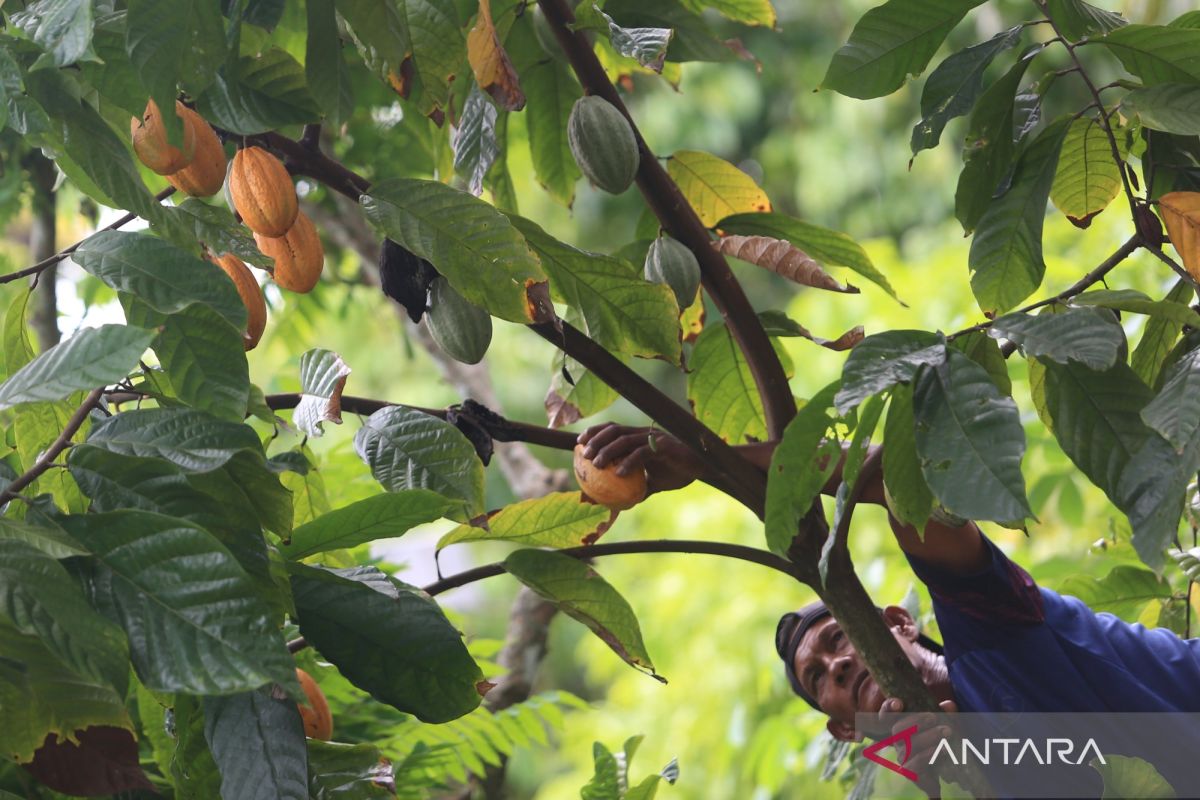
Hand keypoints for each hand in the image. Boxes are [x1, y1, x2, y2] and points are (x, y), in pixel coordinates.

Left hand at [576, 423, 703, 494]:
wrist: (703, 467)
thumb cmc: (678, 471)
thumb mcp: (654, 482)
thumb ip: (638, 489)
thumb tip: (622, 505)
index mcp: (639, 437)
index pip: (612, 428)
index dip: (594, 432)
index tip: (579, 443)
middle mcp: (644, 433)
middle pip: (614, 430)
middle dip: (596, 440)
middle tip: (584, 455)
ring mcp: (654, 438)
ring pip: (625, 440)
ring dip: (608, 451)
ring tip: (597, 464)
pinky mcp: (664, 447)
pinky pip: (642, 453)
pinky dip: (629, 462)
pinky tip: (619, 473)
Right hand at [878, 697, 958, 798]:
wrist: (943, 773)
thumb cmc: (940, 743)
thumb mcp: (944, 726)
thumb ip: (945, 715)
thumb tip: (949, 704)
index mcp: (902, 727)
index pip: (887, 715)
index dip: (888, 708)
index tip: (899, 703)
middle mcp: (898, 741)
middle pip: (898, 729)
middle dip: (916, 721)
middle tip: (934, 717)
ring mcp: (902, 757)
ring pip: (909, 745)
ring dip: (928, 737)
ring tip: (947, 732)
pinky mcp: (910, 772)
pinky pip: (916, 763)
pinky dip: (930, 754)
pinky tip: (944, 750)